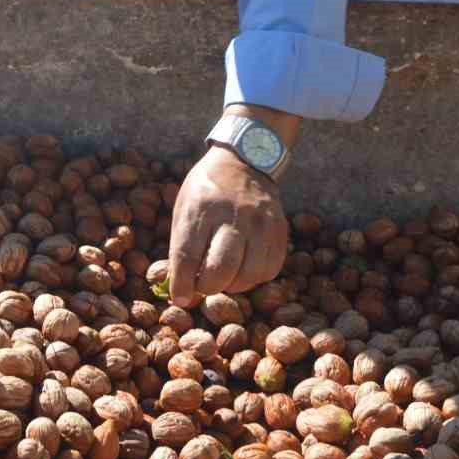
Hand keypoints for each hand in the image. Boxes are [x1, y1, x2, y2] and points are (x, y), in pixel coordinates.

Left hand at [167, 145, 289, 305]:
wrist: (245, 162)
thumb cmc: (206, 191)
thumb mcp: (184, 208)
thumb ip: (181, 247)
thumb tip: (180, 290)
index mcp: (202, 208)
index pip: (188, 255)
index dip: (182, 283)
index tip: (179, 297)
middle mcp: (233, 215)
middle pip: (222, 269)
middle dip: (208, 287)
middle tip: (202, 286)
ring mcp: (261, 223)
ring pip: (249, 275)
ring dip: (232, 284)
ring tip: (224, 275)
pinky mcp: (279, 231)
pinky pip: (269, 270)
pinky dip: (253, 277)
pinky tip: (243, 267)